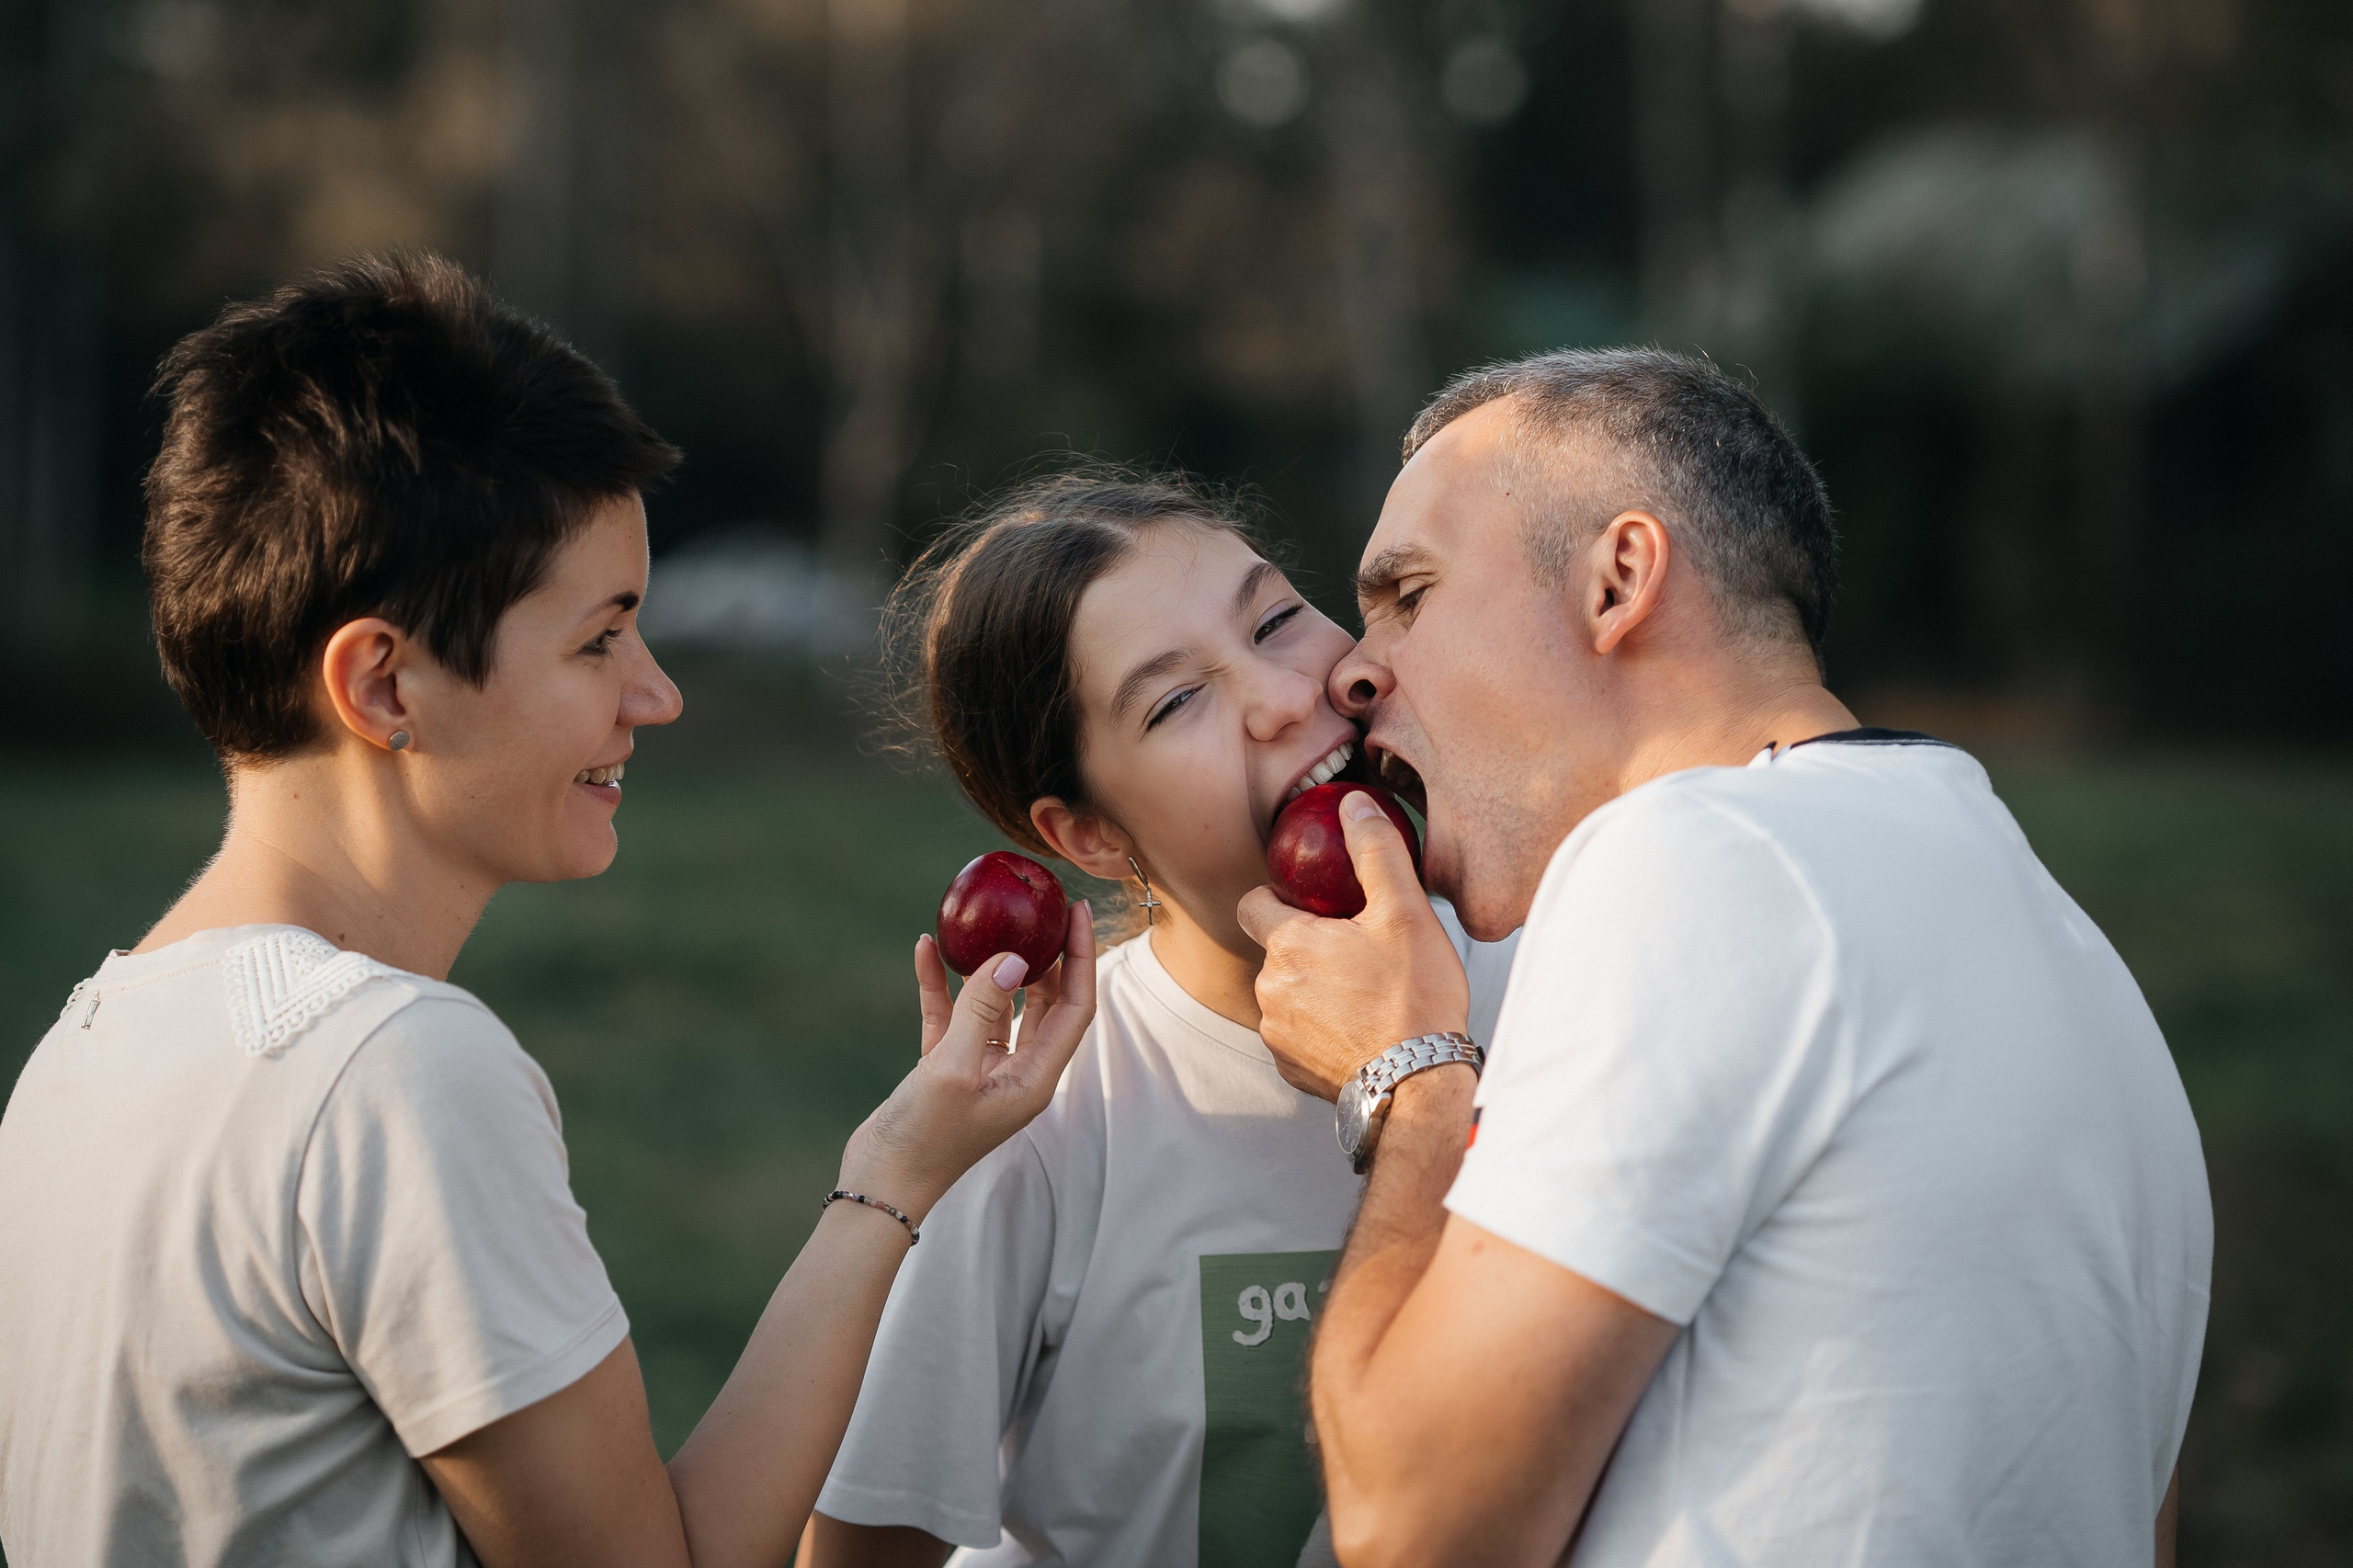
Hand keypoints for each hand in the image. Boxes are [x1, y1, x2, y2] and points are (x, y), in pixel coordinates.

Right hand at [841, 903, 1097, 1217]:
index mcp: (1035, 1078)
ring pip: (996, 1004)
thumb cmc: (923, 1139)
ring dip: (988, 965)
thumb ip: (981, 1011)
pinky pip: (951, 1016)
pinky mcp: (945, 1067)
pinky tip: (924, 949)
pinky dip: (940, 986)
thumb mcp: (952, 1069)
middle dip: (1046, 954)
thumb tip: (1013, 958)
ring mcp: (981, 1069)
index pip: (1074, 1007)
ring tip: (987, 920)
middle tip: (1041, 908)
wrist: (878, 1187)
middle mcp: (1017, 1072)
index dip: (1081, 957)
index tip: (1077, 911)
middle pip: (1045, 1001)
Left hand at [1238, 793, 1468, 1100]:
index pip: (1253, 903)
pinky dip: (1320, 1029)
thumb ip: (1375, 851)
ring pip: (1285, 994)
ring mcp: (1276, 1033)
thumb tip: (1355, 803)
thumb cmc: (1415, 1000)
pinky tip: (1359, 1029)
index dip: (1280, 898)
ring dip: (1313, 990)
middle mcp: (1270, 989)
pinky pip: (1296, 1034)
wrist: (1418, 1087)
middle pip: (1275, 951)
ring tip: (1365, 995)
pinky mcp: (1291, 1069)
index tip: (1317, 906)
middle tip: (1359, 953)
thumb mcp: (1405, 912)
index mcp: (1288, 945)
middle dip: (1308, 947)